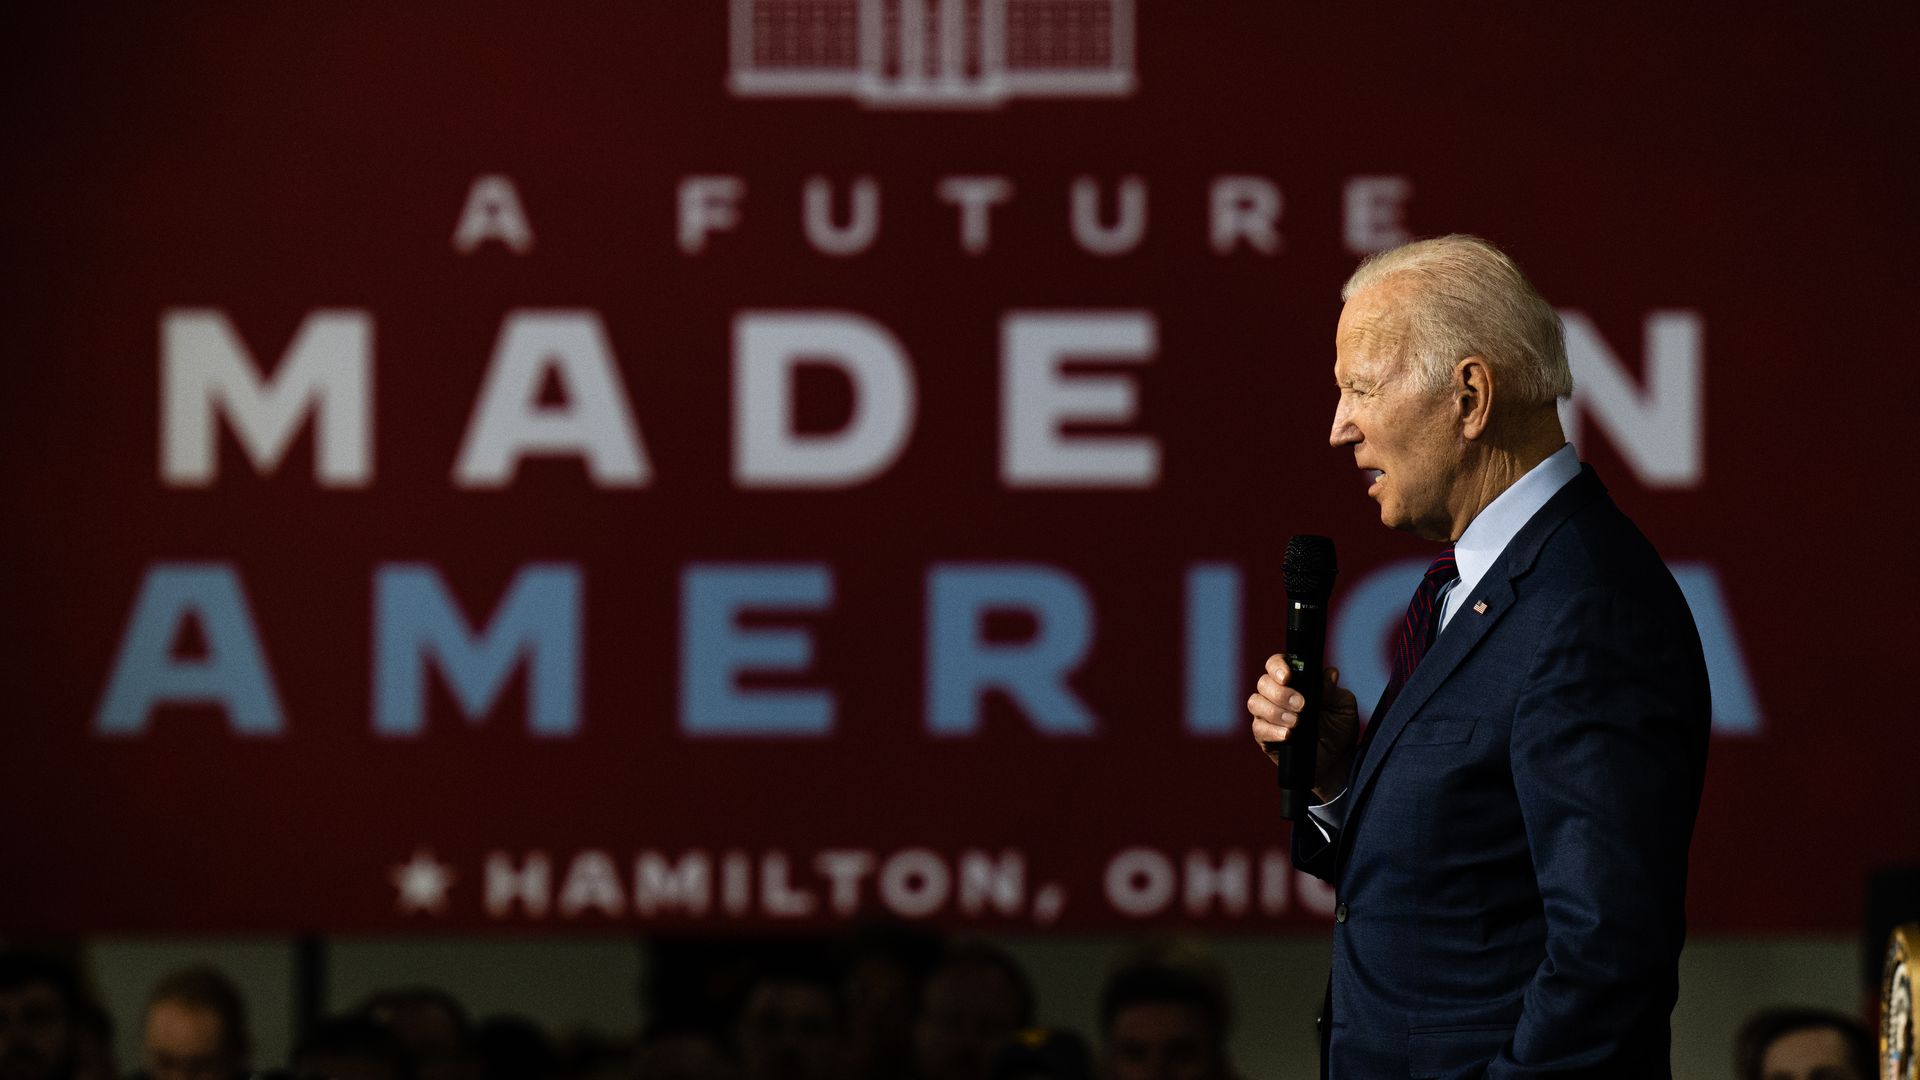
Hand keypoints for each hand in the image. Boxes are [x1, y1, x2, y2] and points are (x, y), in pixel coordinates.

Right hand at [1247, 656, 1360, 800]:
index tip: (1288, 677)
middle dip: (1280, 693)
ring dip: (1275, 711)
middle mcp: (1276, 695)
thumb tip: (1329, 674)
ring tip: (1296, 722)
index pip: (1276, 664)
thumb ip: (1333, 690)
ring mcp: (1267, 715)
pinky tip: (1288, 735)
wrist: (1336, 760)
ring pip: (1255, 703)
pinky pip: (1258, 728)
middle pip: (1263, 683)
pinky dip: (1272, 730)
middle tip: (1301, 705)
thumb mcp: (1343, 706)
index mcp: (1294, 681)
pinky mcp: (1264, 736)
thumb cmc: (1338, 728)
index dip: (1277, 667)